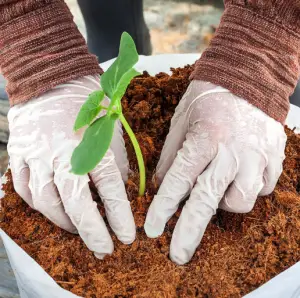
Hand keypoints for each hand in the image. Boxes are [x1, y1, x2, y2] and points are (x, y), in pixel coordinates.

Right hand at [7, 75, 134, 257]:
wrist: (53, 79)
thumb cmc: (89, 105)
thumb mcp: (111, 131)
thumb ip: (114, 164)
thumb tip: (117, 193)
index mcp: (92, 145)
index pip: (110, 190)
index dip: (119, 217)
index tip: (126, 236)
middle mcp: (62, 154)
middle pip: (75, 203)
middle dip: (91, 232)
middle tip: (104, 249)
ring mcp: (36, 155)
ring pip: (46, 202)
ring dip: (64, 222)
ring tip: (79, 230)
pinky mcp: (19, 154)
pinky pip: (24, 189)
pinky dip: (39, 205)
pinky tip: (53, 210)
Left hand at [144, 80, 285, 264]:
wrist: (247, 76)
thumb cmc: (209, 96)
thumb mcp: (181, 122)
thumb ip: (171, 156)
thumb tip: (160, 184)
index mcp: (204, 138)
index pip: (179, 181)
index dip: (164, 207)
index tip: (153, 229)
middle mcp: (232, 150)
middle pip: (208, 201)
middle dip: (189, 232)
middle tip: (177, 254)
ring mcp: (257, 155)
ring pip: (241, 200)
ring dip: (223, 203)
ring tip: (216, 190)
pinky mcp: (274, 157)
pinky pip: (262, 188)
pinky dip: (247, 188)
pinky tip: (239, 176)